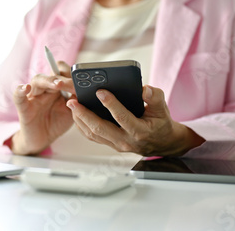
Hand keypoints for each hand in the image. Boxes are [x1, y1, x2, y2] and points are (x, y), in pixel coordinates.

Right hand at [10, 61, 75, 154]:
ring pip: (37, 80)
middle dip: (62, 77)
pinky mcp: (24, 107)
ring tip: (57, 84)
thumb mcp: (71, 111)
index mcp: (57, 88)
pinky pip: (18, 97)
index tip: (82, 81)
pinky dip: (20, 90)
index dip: (71, 75)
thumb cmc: (57, 122)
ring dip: (48, 80)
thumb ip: (76, 101)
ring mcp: (34, 96)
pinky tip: (25, 88)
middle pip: (52, 74)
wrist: (43, 139)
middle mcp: (45, 88)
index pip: (63, 73)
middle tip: (71, 83)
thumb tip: (85, 90)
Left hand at [66, 85, 204, 156]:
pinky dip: (82, 125)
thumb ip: (155, 97)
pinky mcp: (110, 144)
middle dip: (85, 114)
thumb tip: (145, 89)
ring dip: (80, 119)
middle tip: (73, 100)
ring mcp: (116, 144)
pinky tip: (76, 114)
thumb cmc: (160, 124)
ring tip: (72, 104)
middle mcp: (126, 140)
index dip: (111, 104)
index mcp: (140, 131)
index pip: (122, 117)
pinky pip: (93, 136)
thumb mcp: (163, 109)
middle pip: (100, 128)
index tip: (100, 91)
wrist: (162, 143)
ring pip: (93, 134)